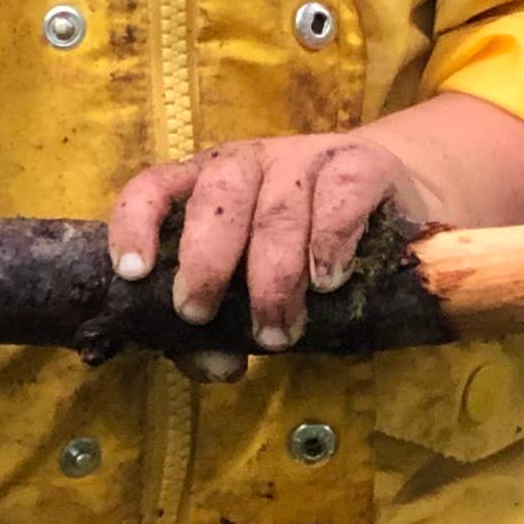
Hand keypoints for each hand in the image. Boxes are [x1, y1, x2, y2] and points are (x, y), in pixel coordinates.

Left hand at [108, 132, 428, 351]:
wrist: (391, 203)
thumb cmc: (301, 253)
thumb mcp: (251, 286)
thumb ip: (221, 327)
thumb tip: (217, 365)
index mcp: (205, 186)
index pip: (154, 186)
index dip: (135, 225)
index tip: (132, 274)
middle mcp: (249, 163)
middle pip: (217, 197)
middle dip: (205, 262)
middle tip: (201, 314)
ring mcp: (307, 158)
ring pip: (278, 209)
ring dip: (272, 278)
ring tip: (277, 333)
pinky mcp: (363, 164)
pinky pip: (340, 196)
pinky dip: (329, 241)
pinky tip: (327, 280)